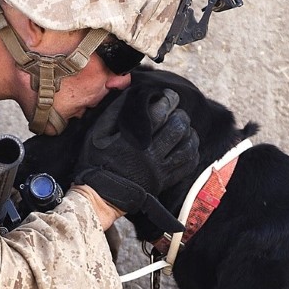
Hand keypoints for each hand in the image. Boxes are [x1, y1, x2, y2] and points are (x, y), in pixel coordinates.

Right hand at [74, 88, 199, 233]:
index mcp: (134, 141)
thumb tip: (132, 93)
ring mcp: (160, 170)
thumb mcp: (98, 133)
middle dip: (180, 114)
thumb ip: (115, 111)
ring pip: (187, 146)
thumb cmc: (97, 162)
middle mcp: (150, 155)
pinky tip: (187, 145)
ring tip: (183, 127)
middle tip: (175, 112)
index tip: (168, 95)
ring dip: (189, 133)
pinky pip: (188, 165)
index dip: (169, 99)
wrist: (101, 195)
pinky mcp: (165, 182)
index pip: (161, 113)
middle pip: (178, 127)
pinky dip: (192, 151)